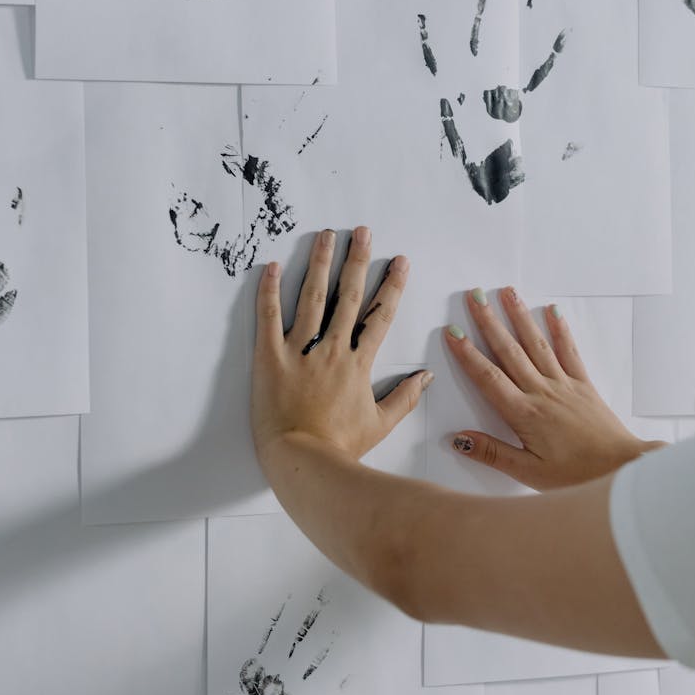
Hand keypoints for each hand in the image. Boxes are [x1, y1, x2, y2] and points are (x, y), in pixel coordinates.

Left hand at [251, 227, 432, 465]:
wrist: (302, 463)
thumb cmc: (340, 448)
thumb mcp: (380, 425)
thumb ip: (405, 397)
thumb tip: (426, 376)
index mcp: (358, 364)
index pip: (380, 316)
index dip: (391, 286)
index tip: (399, 261)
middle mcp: (332, 349)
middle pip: (348, 296)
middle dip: (358, 260)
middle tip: (363, 231)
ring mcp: (299, 351)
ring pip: (312, 297)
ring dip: (320, 262)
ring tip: (327, 234)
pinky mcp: (269, 358)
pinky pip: (268, 318)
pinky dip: (269, 290)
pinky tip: (271, 265)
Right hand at [445, 287, 665, 490]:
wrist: (622, 469)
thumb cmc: (577, 476)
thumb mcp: (529, 473)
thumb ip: (493, 453)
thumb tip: (459, 438)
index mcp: (524, 414)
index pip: (488, 377)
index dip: (467, 354)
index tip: (452, 331)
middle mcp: (542, 392)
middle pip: (509, 351)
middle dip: (488, 322)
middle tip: (474, 296)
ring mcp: (564, 385)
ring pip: (536, 344)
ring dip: (519, 316)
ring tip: (506, 291)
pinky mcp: (583, 385)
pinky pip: (569, 351)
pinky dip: (560, 329)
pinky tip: (552, 310)